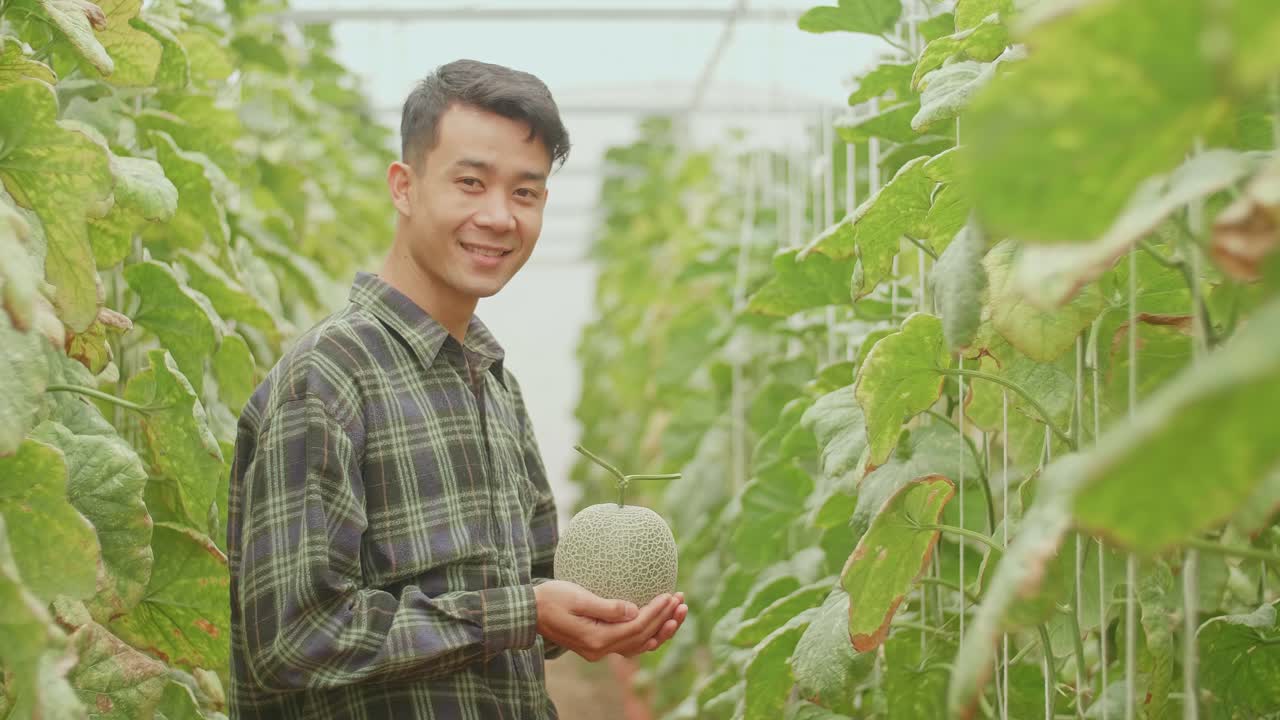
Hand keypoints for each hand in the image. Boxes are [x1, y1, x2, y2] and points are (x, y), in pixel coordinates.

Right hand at [533, 581, 683, 660]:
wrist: (528, 612)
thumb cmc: (551, 599)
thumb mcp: (578, 598)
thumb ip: (607, 607)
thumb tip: (634, 610)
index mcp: (596, 639)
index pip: (636, 628)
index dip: (656, 612)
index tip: (670, 595)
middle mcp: (600, 650)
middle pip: (642, 638)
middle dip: (665, 620)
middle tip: (683, 601)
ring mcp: (599, 650)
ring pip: (639, 644)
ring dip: (661, 629)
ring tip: (679, 612)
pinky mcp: (598, 644)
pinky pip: (629, 644)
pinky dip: (647, 634)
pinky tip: (659, 625)